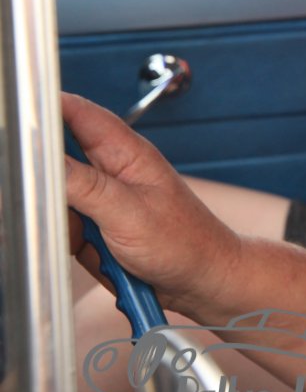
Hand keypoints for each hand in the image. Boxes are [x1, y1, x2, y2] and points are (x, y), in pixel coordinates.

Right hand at [61, 93, 242, 312]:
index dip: (44, 109)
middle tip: (68, 209)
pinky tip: (95, 253)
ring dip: (63, 222)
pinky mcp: (97, 225)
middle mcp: (111, 170)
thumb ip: (83, 185)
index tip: (17, 118)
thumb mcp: (128, 213)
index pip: (77, 113)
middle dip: (47, 185)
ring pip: (54, 199)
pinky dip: (69, 241)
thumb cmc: (186, 243)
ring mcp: (102, 199)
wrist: (202, 282)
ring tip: (93, 239)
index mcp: (126, 153)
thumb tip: (43, 158)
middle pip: (55, 158)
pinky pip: (63, 227)